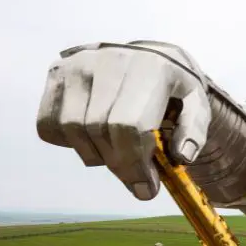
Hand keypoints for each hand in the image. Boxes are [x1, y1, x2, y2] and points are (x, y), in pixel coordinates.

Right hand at [36, 42, 210, 199]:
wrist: (151, 57)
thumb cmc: (175, 88)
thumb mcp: (196, 105)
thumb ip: (194, 131)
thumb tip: (182, 156)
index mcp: (151, 68)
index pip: (129, 125)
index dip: (134, 164)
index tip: (146, 188)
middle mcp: (110, 61)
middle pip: (99, 131)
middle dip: (120, 165)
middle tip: (136, 177)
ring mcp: (79, 64)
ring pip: (72, 130)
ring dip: (95, 155)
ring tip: (117, 151)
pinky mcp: (58, 72)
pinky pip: (49, 124)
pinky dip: (68, 142)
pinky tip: (94, 136)